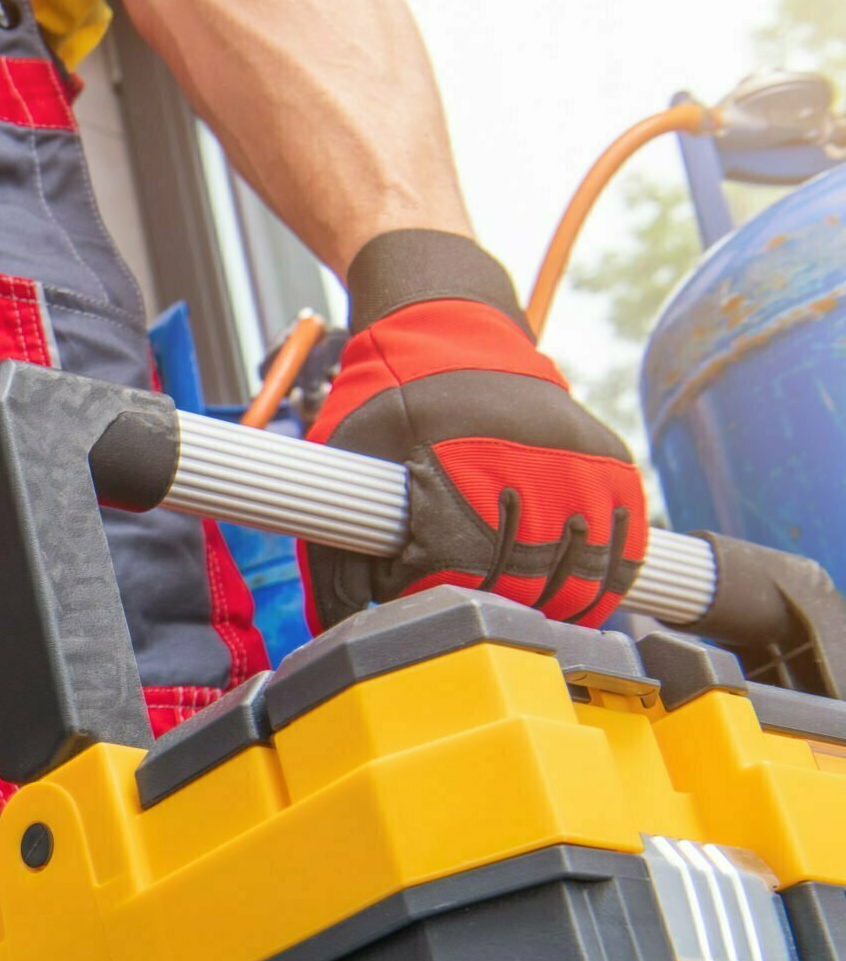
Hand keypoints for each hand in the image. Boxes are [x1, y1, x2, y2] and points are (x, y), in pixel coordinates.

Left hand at [301, 230, 646, 632]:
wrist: (452, 331)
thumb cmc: (388, 403)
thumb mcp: (345, 462)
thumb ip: (334, 550)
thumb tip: (340, 629)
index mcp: (454, 457)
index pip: (457, 570)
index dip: (435, 600)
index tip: (415, 600)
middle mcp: (525, 456)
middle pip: (523, 581)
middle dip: (491, 612)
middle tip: (466, 619)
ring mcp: (577, 459)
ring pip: (581, 574)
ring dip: (553, 610)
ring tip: (521, 619)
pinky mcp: (610, 461)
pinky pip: (625, 545)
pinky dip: (605, 583)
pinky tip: (576, 599)